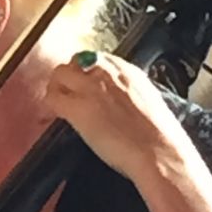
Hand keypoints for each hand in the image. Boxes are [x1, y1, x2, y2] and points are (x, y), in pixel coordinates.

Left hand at [45, 51, 191, 182]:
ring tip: (59, 102)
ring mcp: (90, 88)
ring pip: (60, 74)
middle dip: (71, 76)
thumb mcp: (150, 102)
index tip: (86, 85)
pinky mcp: (76, 108)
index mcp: (127, 71)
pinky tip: (56, 116)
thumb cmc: (161, 136)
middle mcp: (107, 73)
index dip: (87, 72)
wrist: (158, 153)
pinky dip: (51, 105)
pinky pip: (52, 97)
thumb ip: (131, 94)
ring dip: (57, 87)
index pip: (97, 59)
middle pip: (76, 61)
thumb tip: (122, 100)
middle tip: (68, 92)